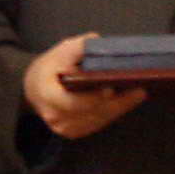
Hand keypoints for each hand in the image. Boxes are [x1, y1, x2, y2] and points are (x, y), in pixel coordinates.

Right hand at [23, 33, 146, 140]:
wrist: (35, 89)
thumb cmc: (49, 69)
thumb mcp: (58, 53)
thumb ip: (76, 48)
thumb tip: (94, 41)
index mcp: (48, 96)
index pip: (73, 101)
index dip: (93, 97)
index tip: (111, 88)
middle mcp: (56, 116)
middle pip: (92, 112)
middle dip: (117, 102)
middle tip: (139, 90)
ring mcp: (65, 128)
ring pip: (99, 119)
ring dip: (120, 107)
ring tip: (139, 93)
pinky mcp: (75, 132)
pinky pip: (98, 122)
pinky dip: (114, 112)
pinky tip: (129, 101)